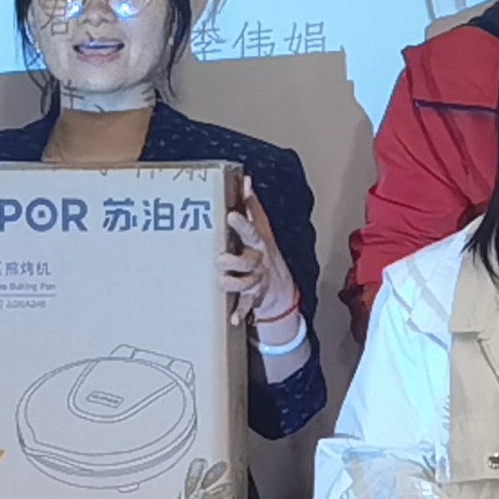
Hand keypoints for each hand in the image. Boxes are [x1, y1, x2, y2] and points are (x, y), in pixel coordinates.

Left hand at [221, 192, 297, 333]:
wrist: (278, 285)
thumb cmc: (262, 249)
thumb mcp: (261, 228)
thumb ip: (252, 206)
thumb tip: (245, 178)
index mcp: (258, 244)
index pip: (252, 231)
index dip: (242, 223)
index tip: (230, 215)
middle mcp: (258, 263)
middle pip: (247, 261)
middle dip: (235, 260)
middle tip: (221, 259)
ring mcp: (256, 281)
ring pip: (244, 284)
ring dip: (232, 283)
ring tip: (221, 281)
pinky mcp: (252, 297)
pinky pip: (246, 306)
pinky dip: (240, 314)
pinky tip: (233, 320)